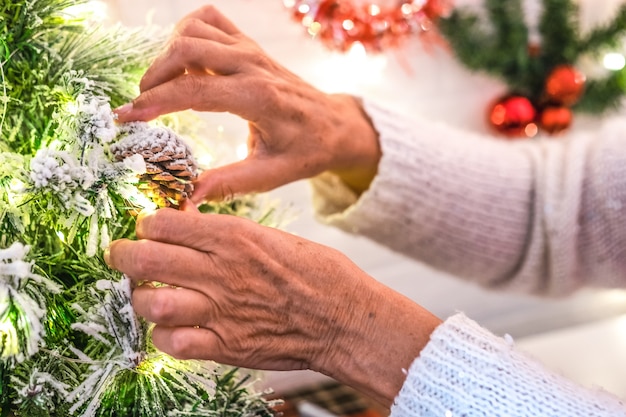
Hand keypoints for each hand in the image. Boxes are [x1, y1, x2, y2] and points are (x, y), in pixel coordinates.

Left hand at [104, 208, 440, 405]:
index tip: (147, 228)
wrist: (346, 319)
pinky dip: (163, 336)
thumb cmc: (320, 275)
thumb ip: (233, 237)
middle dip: (123, 255)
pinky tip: (172, 328)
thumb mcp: (276, 239)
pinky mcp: (226, 345)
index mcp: (235, 236)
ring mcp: (220, 310)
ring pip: (149, 303)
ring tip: (145, 295)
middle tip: (122, 256)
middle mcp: (221, 270)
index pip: (164, 222)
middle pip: (144, 259)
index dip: (148, 224)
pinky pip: (172, 343)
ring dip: (140, 298)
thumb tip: (198, 232)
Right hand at [115, 5, 381, 199]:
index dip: (154, 103)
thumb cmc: (306, 151)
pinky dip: (188, 33)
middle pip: (187, 48)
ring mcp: (251, 50)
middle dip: (154, 76)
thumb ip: (229, 185)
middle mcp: (253, 65)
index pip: (195, 90)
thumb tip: (187, 200)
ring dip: (168, 53)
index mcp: (258, 98)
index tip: (126, 118)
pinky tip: (186, 63)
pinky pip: (210, 21)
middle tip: (140, 107)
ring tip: (162, 87)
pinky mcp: (249, 45)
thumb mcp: (272, 175)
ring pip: (195, 29)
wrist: (334, 124)